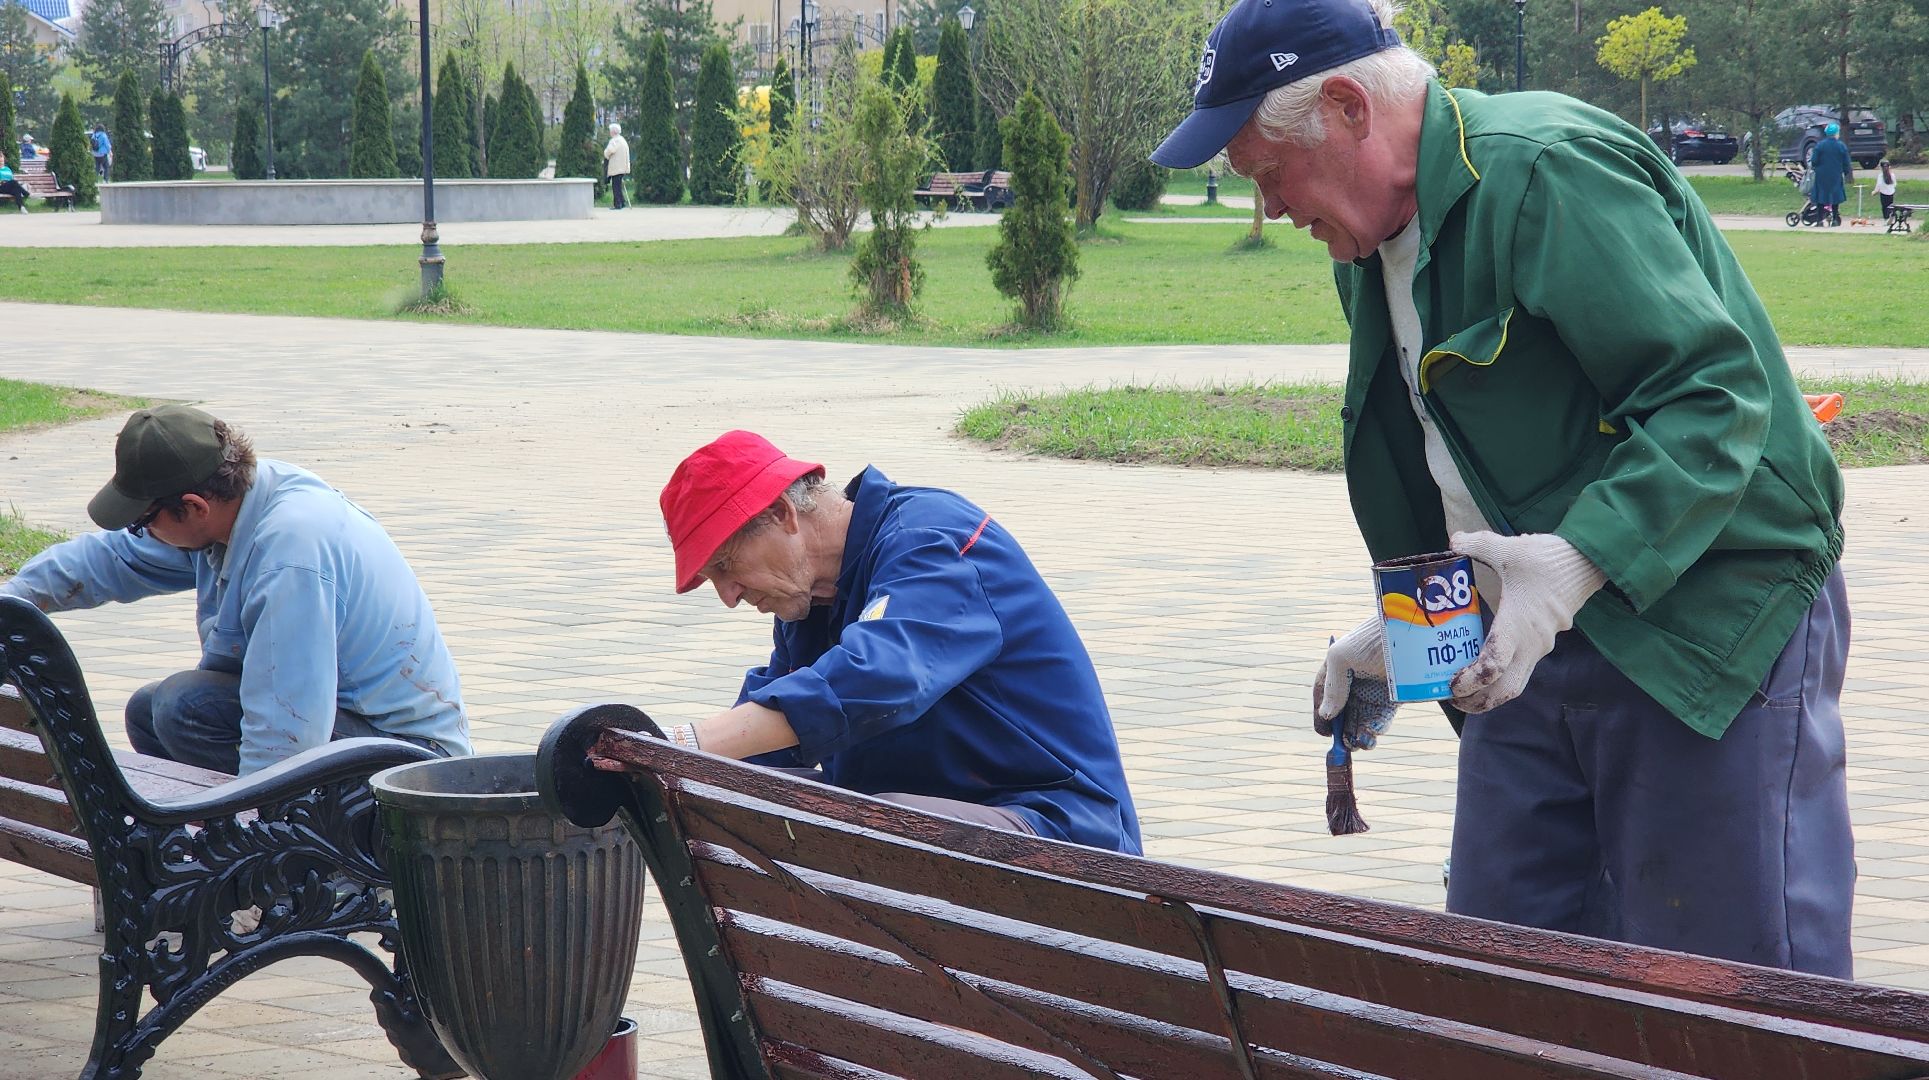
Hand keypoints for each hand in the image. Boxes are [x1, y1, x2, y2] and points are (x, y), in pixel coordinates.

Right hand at [1314, 616, 1396, 749]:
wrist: (1410, 633)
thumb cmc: (1372, 638)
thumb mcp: (1342, 657)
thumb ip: (1332, 687)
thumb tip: (1326, 714)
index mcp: (1337, 669)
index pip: (1323, 696)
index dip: (1321, 715)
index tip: (1324, 732)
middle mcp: (1354, 682)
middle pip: (1342, 712)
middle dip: (1342, 730)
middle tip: (1345, 744)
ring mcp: (1374, 690)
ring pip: (1361, 719)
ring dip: (1359, 734)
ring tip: (1360, 743)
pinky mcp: (1394, 698)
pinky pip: (1381, 719)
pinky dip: (1376, 730)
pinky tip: (1372, 735)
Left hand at [1447, 531, 1606, 713]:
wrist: (1588, 561)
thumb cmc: (1548, 559)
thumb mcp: (1508, 549)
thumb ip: (1477, 544)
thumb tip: (1454, 540)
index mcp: (1518, 625)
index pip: (1494, 666)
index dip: (1471, 680)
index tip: (1452, 684)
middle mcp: (1532, 643)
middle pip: (1506, 689)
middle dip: (1479, 701)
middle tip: (1454, 700)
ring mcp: (1541, 645)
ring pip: (1516, 682)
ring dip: (1492, 693)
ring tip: (1465, 691)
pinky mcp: (1545, 641)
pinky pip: (1523, 669)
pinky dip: (1503, 677)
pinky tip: (1485, 668)